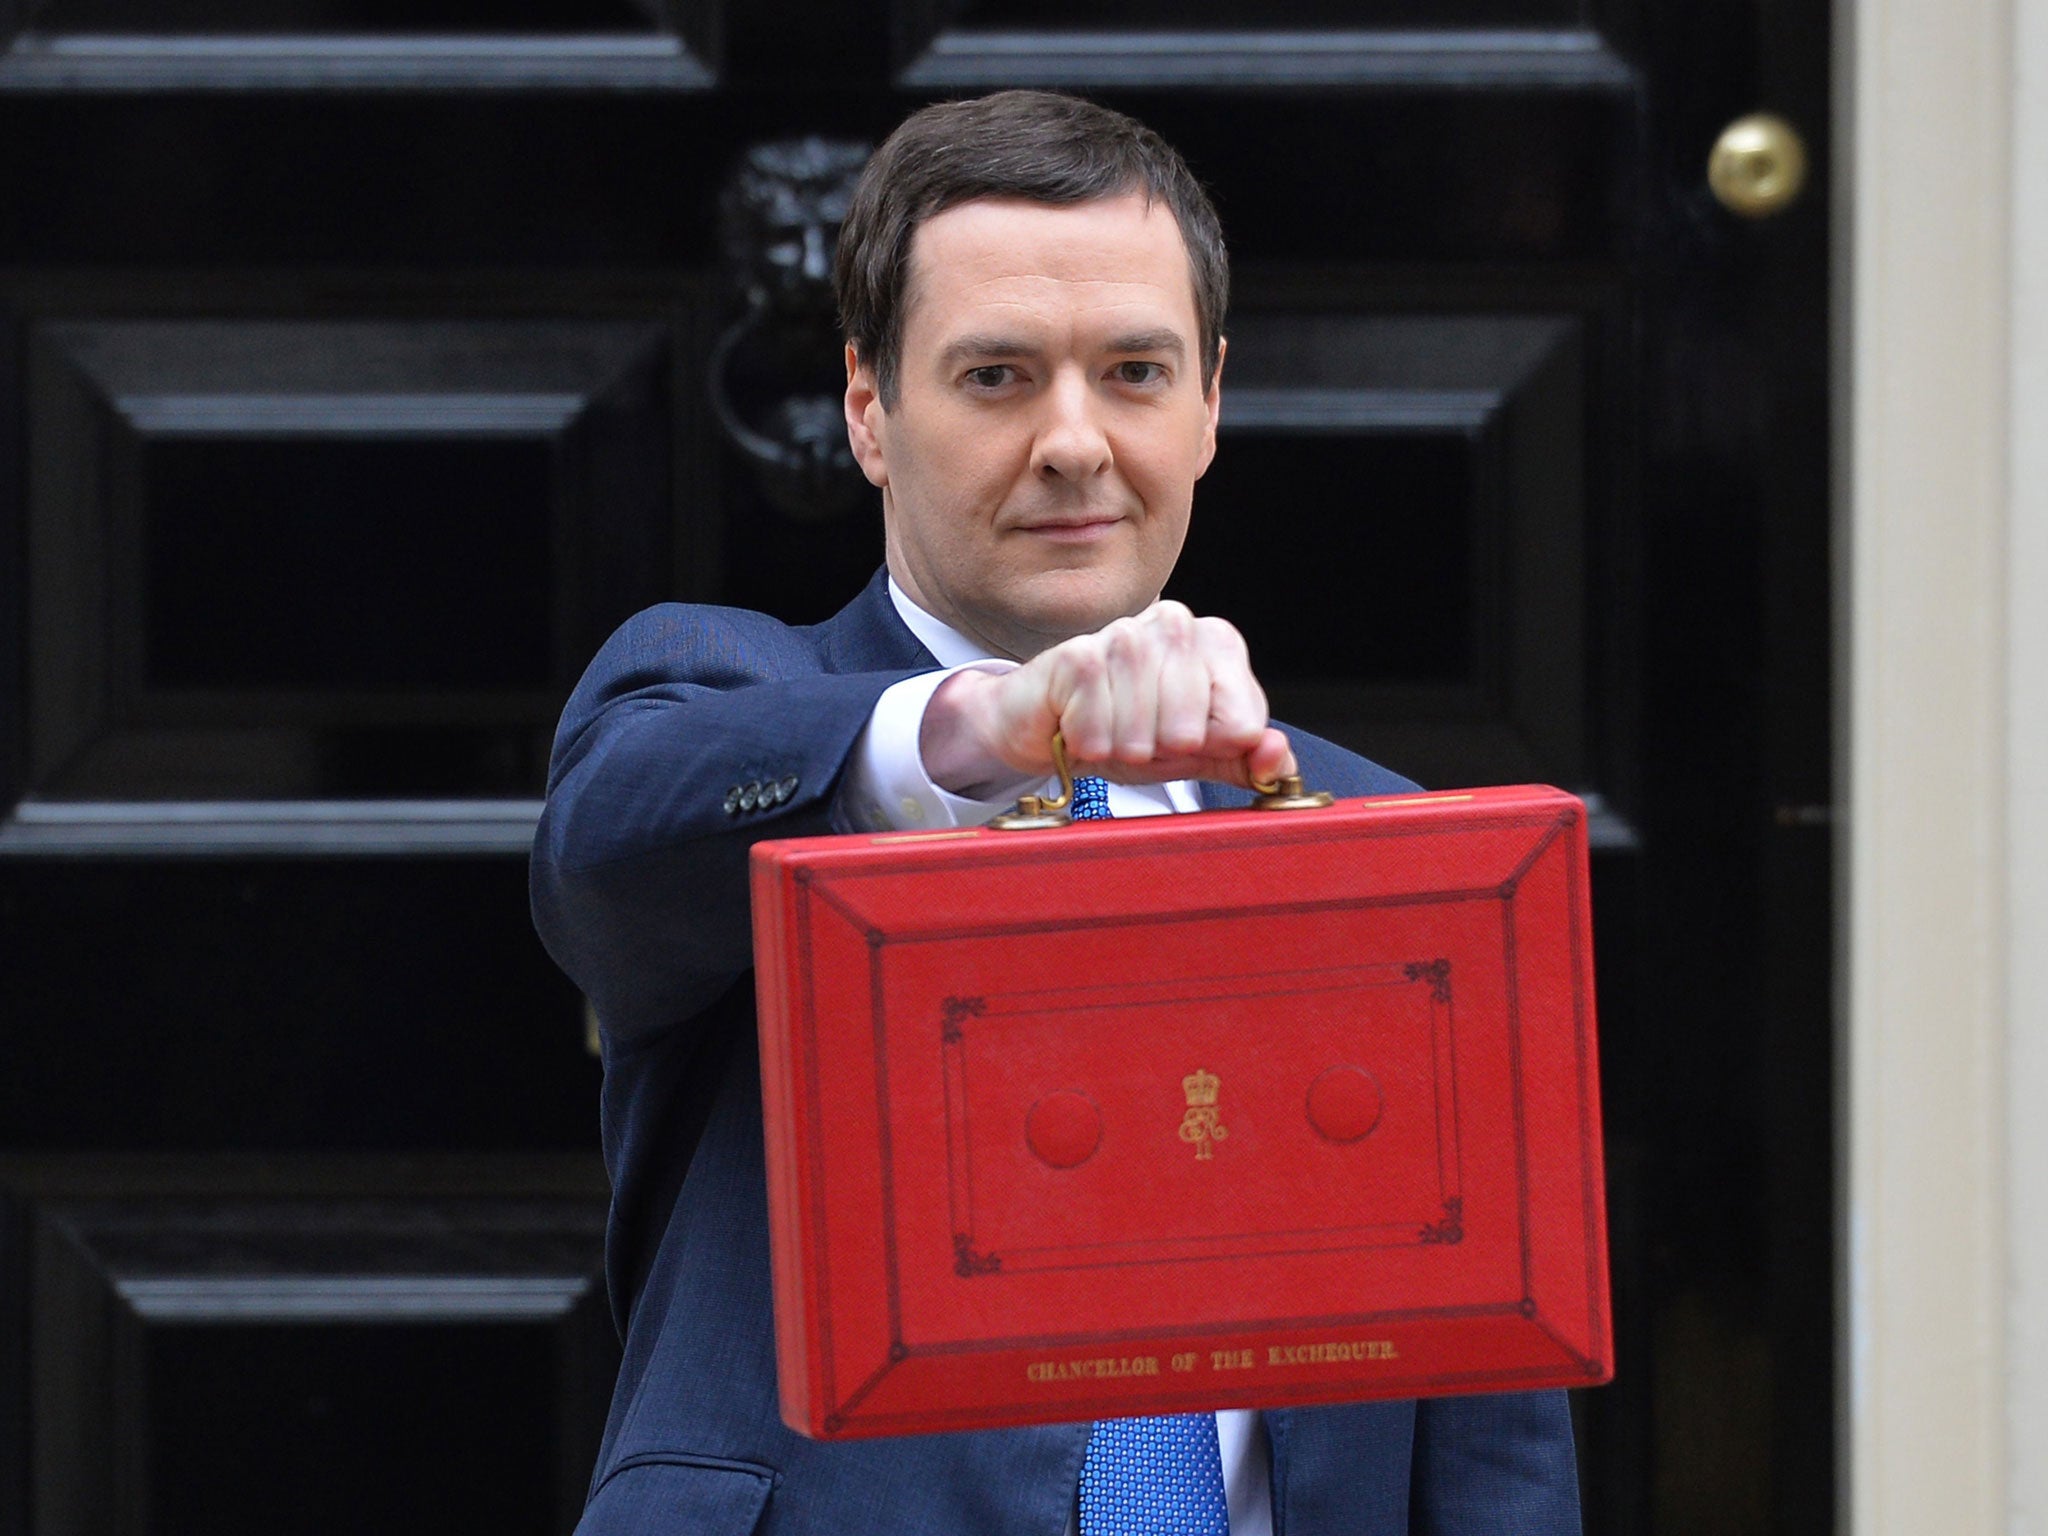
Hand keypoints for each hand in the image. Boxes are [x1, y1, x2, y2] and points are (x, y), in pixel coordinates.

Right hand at [920, 600, 1295, 797]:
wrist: (1045, 724)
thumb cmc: (1127, 732)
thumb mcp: (1196, 754)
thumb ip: (1247, 760)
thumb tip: (1277, 754)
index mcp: (1218, 642)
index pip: (1243, 725)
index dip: (1207, 750)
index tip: (1178, 739)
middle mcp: (1177, 623)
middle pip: (1193, 732)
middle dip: (1162, 753)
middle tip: (1137, 738)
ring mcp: (1126, 633)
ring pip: (1147, 731)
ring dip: (1124, 749)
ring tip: (1110, 734)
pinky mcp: (1078, 653)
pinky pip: (1101, 728)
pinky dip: (1090, 744)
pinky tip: (1080, 728)